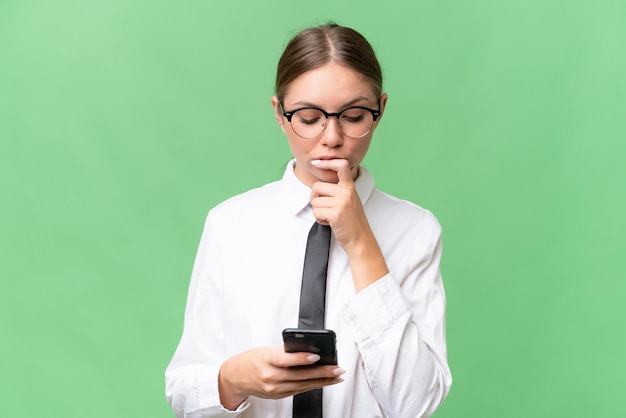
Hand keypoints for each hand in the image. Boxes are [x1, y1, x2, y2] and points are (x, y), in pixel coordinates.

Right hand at [218, 347, 344, 409]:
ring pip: (303, 384)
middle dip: (322, 372)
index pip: (286, 359)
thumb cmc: (252, 360)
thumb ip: (285, 352)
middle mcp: (271, 376)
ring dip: (322, 381)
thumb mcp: (266, 350)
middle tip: (337, 368)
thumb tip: (308, 351)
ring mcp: (275, 388)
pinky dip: (313, 385)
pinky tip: (324, 382)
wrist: (236, 377)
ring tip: (337, 376)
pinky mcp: (279, 395)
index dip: (302, 358)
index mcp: (266, 360)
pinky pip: (299, 390)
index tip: (317, 356)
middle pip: (300, 375)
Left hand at [309, 159, 388, 290]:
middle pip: (316, 187)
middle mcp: (346, 192)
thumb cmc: (352, 222)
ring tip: (330, 217)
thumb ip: (339, 190)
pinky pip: (316, 212)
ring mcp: (342, 202)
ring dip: (318, 212)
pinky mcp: (336, 213)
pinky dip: (320, 220)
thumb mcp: (350, 201)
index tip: (318, 162)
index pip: (341, 166)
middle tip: (325, 209)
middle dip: (315, 199)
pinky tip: (330, 223)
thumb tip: (320, 185)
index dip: (327, 162)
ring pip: (315, 201)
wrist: (360, 239)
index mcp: (349, 187)